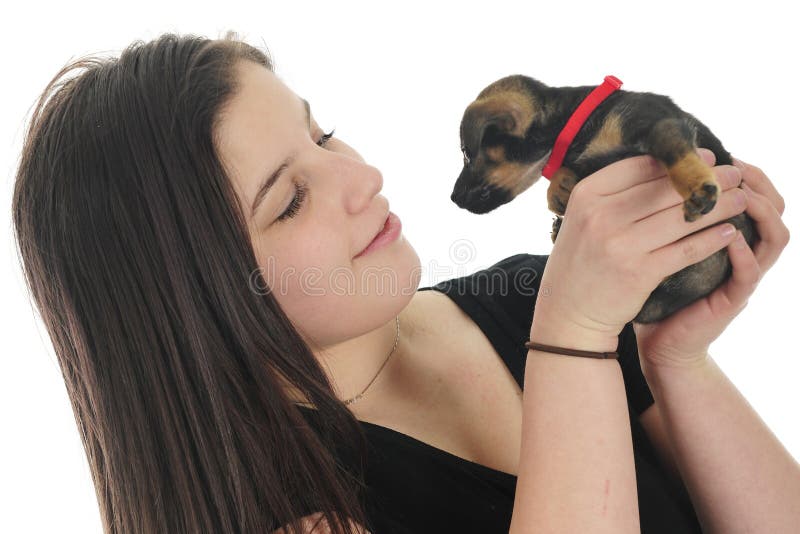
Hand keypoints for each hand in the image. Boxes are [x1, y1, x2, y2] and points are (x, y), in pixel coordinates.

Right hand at [532, 150, 749, 351]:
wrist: (569, 312)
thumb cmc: (582, 261)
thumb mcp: (584, 220)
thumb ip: (615, 194)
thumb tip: (666, 166)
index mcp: (586, 195)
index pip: (640, 167)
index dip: (678, 161)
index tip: (706, 158)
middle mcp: (601, 216)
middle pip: (665, 189)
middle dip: (706, 180)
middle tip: (734, 174)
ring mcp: (620, 244)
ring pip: (682, 217)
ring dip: (718, 206)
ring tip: (740, 199)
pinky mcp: (639, 272)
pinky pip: (685, 249)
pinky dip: (712, 240)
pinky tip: (729, 233)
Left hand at [633, 156, 789, 371]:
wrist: (655, 340)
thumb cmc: (652, 286)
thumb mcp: (657, 243)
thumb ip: (659, 213)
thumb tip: (640, 170)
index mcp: (724, 234)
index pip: (751, 192)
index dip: (740, 170)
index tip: (717, 151)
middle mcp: (741, 251)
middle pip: (773, 207)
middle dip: (757, 181)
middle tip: (735, 164)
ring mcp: (741, 276)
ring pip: (774, 236)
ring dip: (760, 211)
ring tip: (739, 194)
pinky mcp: (732, 300)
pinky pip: (750, 273)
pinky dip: (744, 253)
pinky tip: (729, 237)